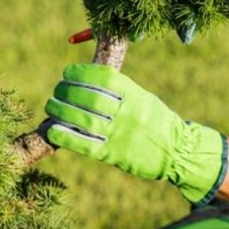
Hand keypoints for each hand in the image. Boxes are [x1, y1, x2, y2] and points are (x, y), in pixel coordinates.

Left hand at [44, 64, 226, 205]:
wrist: (177, 152)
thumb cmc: (157, 122)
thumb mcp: (145, 99)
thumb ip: (121, 90)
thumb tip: (88, 78)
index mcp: (137, 96)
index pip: (104, 78)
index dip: (81, 73)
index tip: (67, 73)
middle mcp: (129, 114)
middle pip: (90, 98)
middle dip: (67, 91)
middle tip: (57, 90)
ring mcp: (121, 135)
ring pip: (83, 120)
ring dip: (61, 111)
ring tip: (51, 105)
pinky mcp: (115, 156)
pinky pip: (86, 145)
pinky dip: (66, 137)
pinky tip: (53, 130)